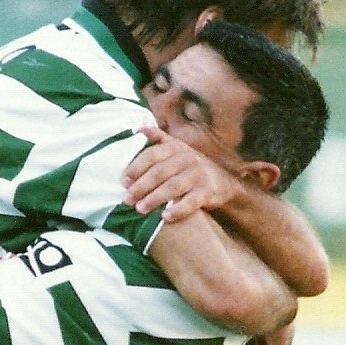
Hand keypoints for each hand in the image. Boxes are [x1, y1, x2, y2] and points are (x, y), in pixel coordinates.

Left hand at [121, 126, 239, 221]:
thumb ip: (159, 139)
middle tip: (127, 199)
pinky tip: (165, 217)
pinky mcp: (207, 191)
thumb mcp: (177, 148)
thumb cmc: (191, 166)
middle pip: (160, 172)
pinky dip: (178, 209)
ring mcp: (198, 174)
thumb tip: (139, 128)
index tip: (123, 181)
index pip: (152, 155)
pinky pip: (191, 201)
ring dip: (154, 198)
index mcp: (175, 147)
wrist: (222, 181)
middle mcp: (187, 158)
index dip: (136, 167)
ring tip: (140, 209)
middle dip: (141, 186)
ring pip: (173, 186)